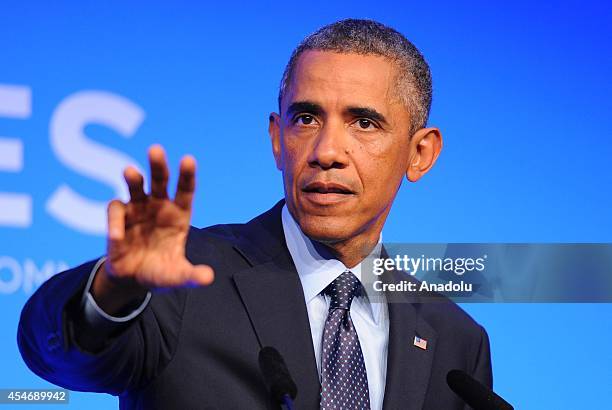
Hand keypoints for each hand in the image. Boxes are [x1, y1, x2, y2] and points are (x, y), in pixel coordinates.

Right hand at [92, 145, 213, 312]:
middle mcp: (159, 207)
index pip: (185, 191)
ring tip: (130, 171)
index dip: (187, 176)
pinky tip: (118, 237)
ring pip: (136, 187)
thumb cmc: (161, 272)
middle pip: (160, 181)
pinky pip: (116, 212)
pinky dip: (116, 222)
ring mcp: (138, 210)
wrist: (134, 279)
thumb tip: (208, 278)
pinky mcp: (119, 218)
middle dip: (158, 166)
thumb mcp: (178, 276)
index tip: (188, 160)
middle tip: (156, 149)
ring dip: (134, 179)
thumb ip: (192, 275)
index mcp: (179, 216)